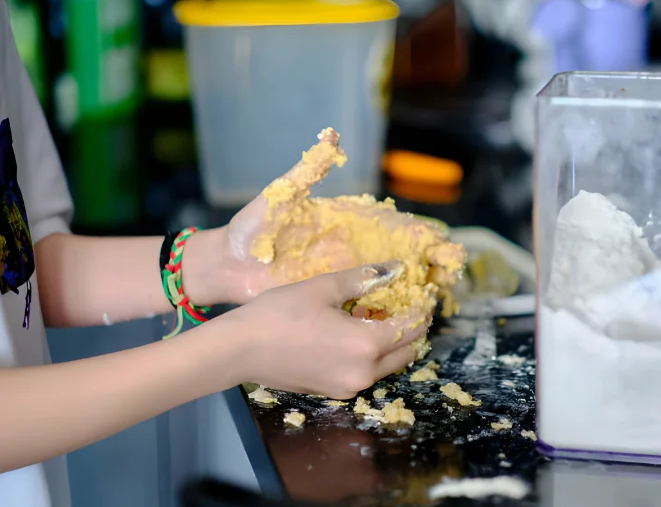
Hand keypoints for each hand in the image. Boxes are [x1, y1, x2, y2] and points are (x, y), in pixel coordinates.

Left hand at [183, 128, 463, 308]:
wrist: (228, 265)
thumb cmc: (253, 229)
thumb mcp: (280, 196)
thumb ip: (307, 170)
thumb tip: (332, 134)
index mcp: (345, 222)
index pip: (392, 225)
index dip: (420, 233)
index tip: (442, 242)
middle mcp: (351, 249)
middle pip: (400, 255)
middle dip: (428, 262)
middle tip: (451, 273)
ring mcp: (342, 276)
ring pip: (389, 283)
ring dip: (414, 288)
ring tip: (439, 296)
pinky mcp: (330, 298)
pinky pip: (365, 306)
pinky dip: (387, 310)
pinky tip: (405, 318)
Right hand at [222, 261, 430, 398]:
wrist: (238, 350)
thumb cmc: (279, 314)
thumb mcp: (323, 288)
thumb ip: (363, 279)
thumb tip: (394, 268)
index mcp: (367, 345)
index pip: (411, 327)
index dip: (421, 309)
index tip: (422, 294)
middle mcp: (364, 373)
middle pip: (406, 352)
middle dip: (411, 329)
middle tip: (404, 304)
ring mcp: (348, 387)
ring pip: (386, 365)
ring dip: (390, 343)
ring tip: (375, 316)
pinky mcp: (333, 391)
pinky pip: (364, 373)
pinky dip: (369, 355)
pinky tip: (353, 333)